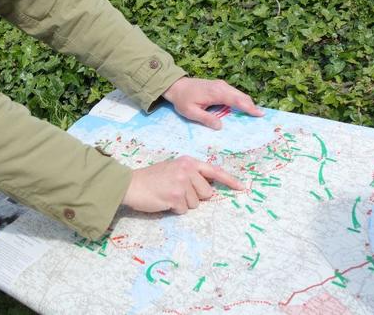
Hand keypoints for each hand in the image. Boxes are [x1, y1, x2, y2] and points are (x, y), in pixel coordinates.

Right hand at [121, 156, 242, 213]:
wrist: (132, 184)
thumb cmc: (152, 178)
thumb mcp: (174, 168)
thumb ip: (191, 174)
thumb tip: (210, 188)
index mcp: (188, 162)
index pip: (214, 171)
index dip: (229, 181)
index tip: (242, 188)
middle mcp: (187, 170)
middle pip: (207, 193)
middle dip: (195, 197)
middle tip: (177, 191)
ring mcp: (181, 184)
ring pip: (196, 203)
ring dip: (183, 203)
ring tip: (168, 195)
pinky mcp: (175, 197)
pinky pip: (184, 210)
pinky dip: (175, 209)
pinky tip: (164, 201)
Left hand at [162, 76, 263, 129]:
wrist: (176, 86)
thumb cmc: (182, 100)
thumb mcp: (191, 112)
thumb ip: (206, 119)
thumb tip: (220, 126)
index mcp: (215, 93)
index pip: (236, 100)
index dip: (248, 107)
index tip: (259, 114)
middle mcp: (221, 86)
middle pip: (241, 96)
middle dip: (251, 106)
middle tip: (261, 116)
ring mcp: (221, 85)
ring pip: (239, 94)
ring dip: (247, 103)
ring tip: (255, 114)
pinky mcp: (220, 86)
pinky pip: (234, 93)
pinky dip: (240, 100)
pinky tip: (243, 108)